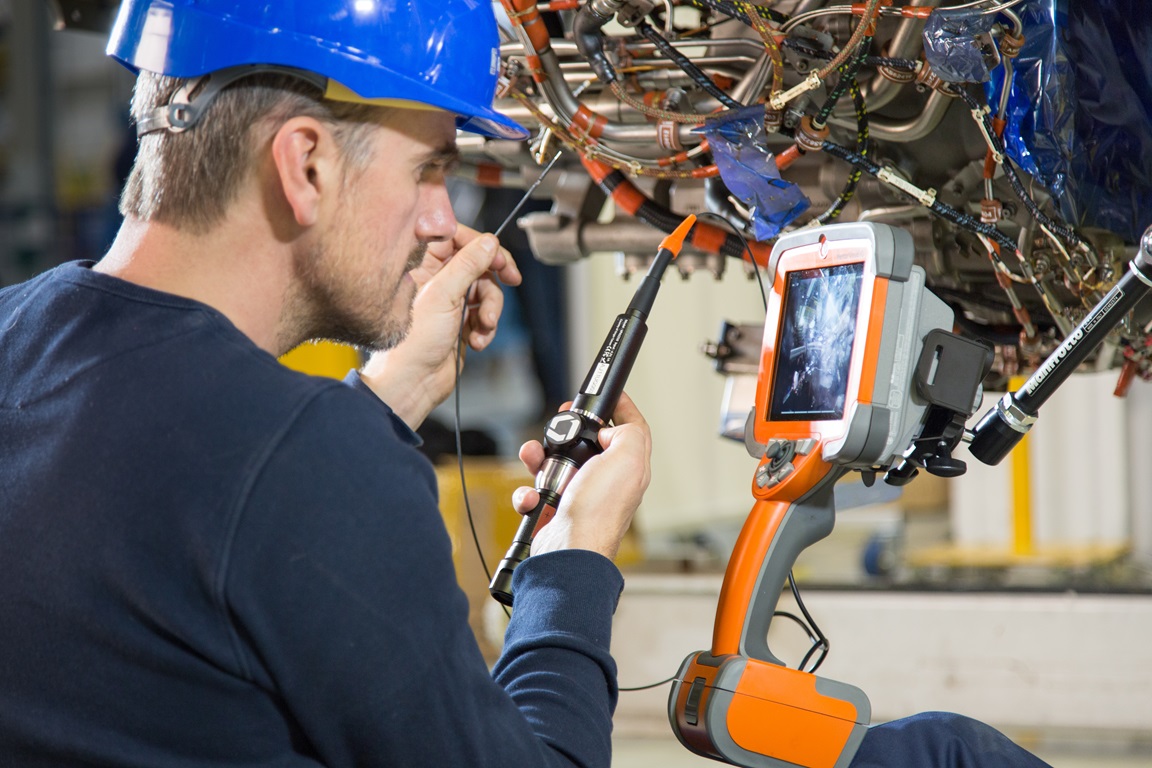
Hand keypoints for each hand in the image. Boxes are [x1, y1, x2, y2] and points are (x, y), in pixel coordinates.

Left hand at [360, 225, 521, 428]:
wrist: (413, 382)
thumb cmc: (412, 341)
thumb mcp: (443, 294)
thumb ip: (468, 264)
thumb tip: (489, 243)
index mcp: (423, 266)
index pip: (456, 239)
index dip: (481, 245)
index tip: (498, 256)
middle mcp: (436, 281)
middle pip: (478, 264)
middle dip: (493, 279)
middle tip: (512, 280)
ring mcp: (449, 303)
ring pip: (486, 291)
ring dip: (491, 309)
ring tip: (483, 326)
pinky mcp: (460, 323)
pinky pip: (484, 315)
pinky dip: (485, 328)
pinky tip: (476, 341)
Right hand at [512, 392, 651, 559]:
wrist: (570, 549)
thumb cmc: (599, 512)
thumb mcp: (627, 459)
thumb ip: (628, 433)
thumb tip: (610, 431)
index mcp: (628, 468)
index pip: (632, 430)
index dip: (623, 408)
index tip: (610, 395)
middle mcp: (606, 482)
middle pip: (589, 442)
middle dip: (569, 430)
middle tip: (560, 422)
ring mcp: (580, 496)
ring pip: (556, 464)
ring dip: (540, 457)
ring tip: (533, 457)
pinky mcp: (556, 510)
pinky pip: (537, 491)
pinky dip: (529, 491)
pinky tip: (533, 497)